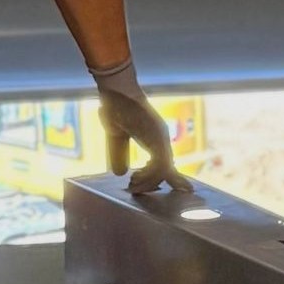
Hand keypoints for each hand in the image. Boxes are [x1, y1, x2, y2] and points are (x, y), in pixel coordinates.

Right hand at [90, 59, 191, 194]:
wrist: (116, 93)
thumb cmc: (115, 109)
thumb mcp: (116, 137)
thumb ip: (119, 154)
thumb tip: (120, 173)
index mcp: (155, 138)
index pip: (164, 163)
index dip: (157, 178)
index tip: (145, 187)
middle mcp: (162, 138)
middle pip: (167, 169)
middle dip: (153, 183)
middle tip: (135, 190)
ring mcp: (161, 137)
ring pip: (164, 169)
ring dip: (148, 181)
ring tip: (132, 186)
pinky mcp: (157, 137)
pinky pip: (160, 163)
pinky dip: (149, 174)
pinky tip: (135, 177)